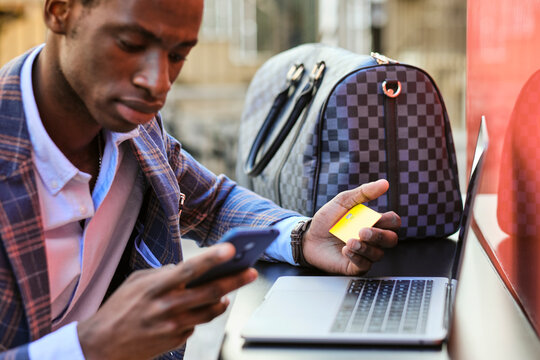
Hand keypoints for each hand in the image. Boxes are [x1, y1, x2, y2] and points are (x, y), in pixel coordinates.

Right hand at [78, 242, 256, 359]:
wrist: (101, 346)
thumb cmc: (118, 309)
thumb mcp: (136, 281)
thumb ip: (162, 272)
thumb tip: (185, 267)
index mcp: (156, 287)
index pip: (190, 268)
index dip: (213, 258)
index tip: (231, 249)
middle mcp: (167, 306)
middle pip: (210, 292)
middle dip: (235, 280)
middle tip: (251, 272)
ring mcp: (173, 326)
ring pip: (210, 312)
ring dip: (222, 301)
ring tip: (226, 293)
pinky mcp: (176, 341)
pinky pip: (196, 325)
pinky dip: (198, 316)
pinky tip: (193, 311)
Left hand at [303, 179, 400, 274]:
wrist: (308, 236)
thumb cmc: (327, 219)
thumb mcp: (343, 201)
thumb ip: (364, 192)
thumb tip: (385, 183)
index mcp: (373, 222)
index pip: (393, 222)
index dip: (390, 221)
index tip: (377, 217)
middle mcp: (373, 239)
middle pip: (391, 240)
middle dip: (379, 236)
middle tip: (362, 231)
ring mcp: (365, 253)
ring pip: (378, 254)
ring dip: (365, 247)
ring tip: (349, 240)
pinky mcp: (355, 266)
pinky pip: (364, 265)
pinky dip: (356, 257)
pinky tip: (345, 249)